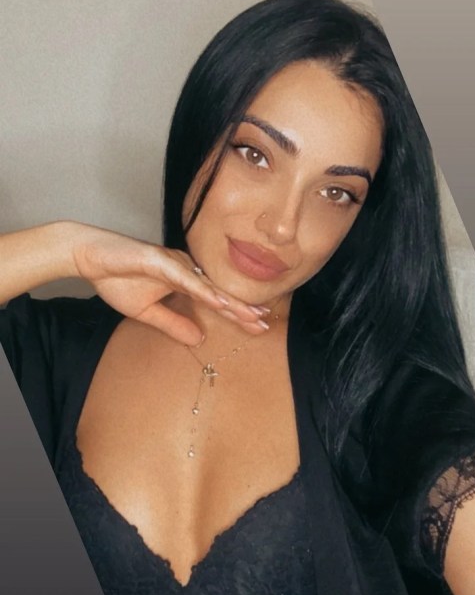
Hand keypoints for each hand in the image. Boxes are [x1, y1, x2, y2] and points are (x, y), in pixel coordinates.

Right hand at [71, 225, 268, 344]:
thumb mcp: (147, 312)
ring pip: (207, 285)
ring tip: (251, 315)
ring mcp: (174, 263)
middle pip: (218, 293)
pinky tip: (219, 302)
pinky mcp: (159, 260)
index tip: (259, 327)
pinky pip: (185, 278)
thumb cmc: (116, 278)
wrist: (89, 256)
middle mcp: (184, 269)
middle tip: (264, 325)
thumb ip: (173, 324)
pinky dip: (203, 290)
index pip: (215, 300)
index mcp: (184, 280)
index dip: (237, 313)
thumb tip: (199, 338)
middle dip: (242, 309)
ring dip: (229, 301)